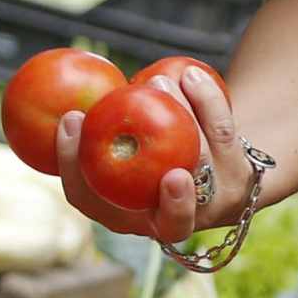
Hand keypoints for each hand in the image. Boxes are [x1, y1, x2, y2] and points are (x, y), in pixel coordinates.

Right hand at [54, 69, 257, 243]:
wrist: (214, 162)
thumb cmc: (145, 147)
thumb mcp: (115, 140)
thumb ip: (91, 129)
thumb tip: (55, 90)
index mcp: (123, 216)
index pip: (91, 203)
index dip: (72, 168)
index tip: (69, 120)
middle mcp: (170, 225)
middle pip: (172, 225)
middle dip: (168, 198)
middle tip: (144, 147)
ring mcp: (212, 208)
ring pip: (202, 170)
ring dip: (179, 121)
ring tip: (157, 82)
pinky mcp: (242, 183)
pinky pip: (224, 137)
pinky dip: (207, 102)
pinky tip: (191, 73)